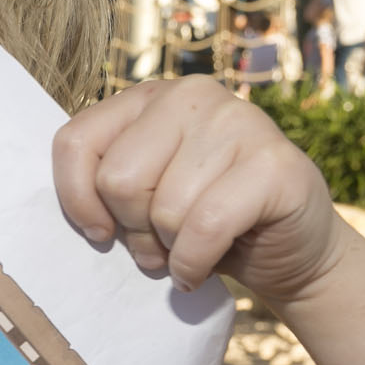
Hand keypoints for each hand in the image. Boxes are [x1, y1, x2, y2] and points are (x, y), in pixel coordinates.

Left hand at [51, 77, 344, 304]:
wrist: (289, 253)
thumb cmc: (202, 225)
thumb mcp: (141, 197)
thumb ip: (106, 184)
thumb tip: (79, 210)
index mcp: (149, 99)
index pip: (75, 142)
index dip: (77, 200)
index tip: (99, 231)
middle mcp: (192, 96)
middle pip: (117, 180)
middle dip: (133, 229)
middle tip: (158, 242)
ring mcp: (240, 121)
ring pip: (164, 209)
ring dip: (169, 249)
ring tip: (188, 248)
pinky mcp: (276, 162)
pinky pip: (205, 227)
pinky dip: (194, 263)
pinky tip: (200, 267)